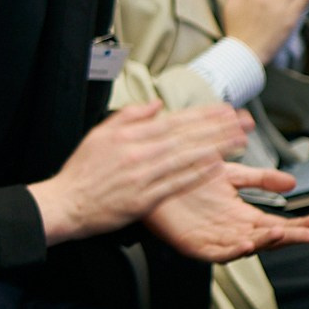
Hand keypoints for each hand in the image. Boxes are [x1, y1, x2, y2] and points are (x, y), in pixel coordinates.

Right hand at [29, 102, 248, 244]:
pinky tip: (215, 166)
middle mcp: (137, 153)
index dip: (202, 115)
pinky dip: (197, 174)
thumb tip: (155, 104)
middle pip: (185, 136)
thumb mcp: (98, 135)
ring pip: (185, 157)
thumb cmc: (81, 173)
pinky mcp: (144, 199)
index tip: (224, 109)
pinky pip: (176, 183)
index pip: (172, 121)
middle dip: (218, 127)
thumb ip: (127, 116)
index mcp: (126, 136)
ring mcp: (142, 176)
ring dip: (215, 147)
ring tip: (239, 140)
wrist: (66, 203)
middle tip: (243, 120)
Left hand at [145, 163, 308, 262]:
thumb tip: (292, 182)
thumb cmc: (186, 177)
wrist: (153, 175)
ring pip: (246, 247)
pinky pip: (216, 253)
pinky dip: (232, 251)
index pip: (276, 224)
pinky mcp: (194, 245)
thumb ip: (260, 178)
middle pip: (267, 239)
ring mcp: (213, 239)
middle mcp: (230, 229)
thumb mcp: (230, 173)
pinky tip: (246, 243)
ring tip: (282, 234)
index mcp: (240, 215)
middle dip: (291, 236)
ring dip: (265, 242)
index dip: (297, 223)